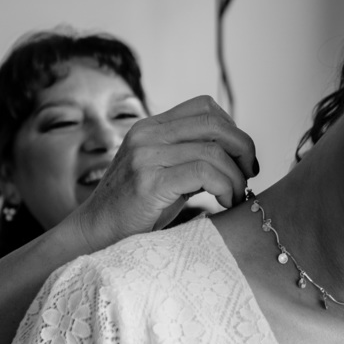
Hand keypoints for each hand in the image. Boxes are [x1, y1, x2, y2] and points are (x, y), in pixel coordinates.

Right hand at [60, 95, 258, 253]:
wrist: (93, 236)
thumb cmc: (134, 211)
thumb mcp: (163, 174)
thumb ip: (190, 158)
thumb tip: (237, 155)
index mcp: (150, 127)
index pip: (205, 107)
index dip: (233, 129)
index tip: (241, 158)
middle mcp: (146, 135)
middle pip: (214, 123)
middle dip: (243, 148)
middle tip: (249, 175)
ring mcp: (145, 156)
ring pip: (213, 151)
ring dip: (236, 176)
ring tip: (237, 196)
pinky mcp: (149, 182)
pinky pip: (203, 173)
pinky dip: (225, 187)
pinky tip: (225, 201)